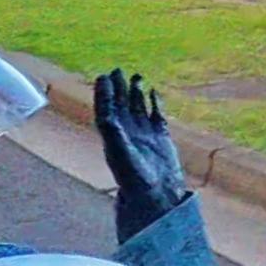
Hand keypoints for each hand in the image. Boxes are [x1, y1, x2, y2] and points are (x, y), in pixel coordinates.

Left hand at [95, 69, 189, 241]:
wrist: (157, 195)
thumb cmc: (135, 177)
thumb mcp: (120, 153)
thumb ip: (113, 133)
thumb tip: (105, 114)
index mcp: (113, 137)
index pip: (106, 110)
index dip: (104, 94)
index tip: (103, 77)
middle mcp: (127, 134)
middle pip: (120, 106)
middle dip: (118, 89)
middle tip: (116, 70)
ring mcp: (145, 135)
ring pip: (138, 109)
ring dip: (135, 93)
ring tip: (135, 76)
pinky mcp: (161, 138)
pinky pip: (157, 116)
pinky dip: (155, 103)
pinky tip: (154, 92)